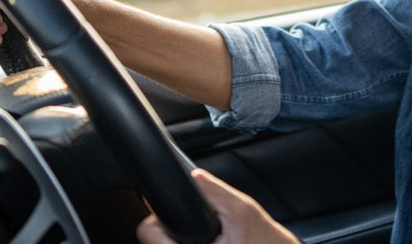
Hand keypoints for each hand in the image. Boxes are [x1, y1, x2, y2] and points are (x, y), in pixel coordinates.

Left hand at [136, 169, 299, 243]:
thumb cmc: (262, 238)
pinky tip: (204, 240)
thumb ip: (217, 191)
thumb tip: (195, 175)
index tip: (172, 212)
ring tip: (203, 234)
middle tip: (198, 225)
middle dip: (172, 227)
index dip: (158, 218)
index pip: (148, 232)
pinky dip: (184, 242)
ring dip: (177, 237)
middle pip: (154, 239)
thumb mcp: (242, 209)